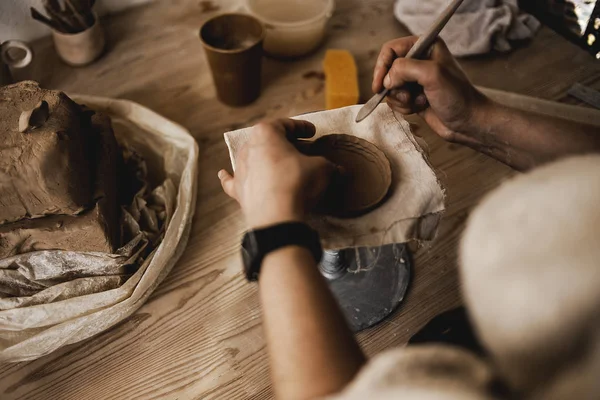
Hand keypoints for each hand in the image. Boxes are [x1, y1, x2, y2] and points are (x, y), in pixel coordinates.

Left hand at [219, 119, 335, 228]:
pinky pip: (231, 179)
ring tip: (280, 163)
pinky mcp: (237, 190)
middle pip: (268, 140)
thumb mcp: (321, 168)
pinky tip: (224, 173)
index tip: (312, 132)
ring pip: (252, 157)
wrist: (277, 216)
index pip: (286, 124)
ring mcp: (240, 169)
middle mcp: (248, 147)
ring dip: (265, 158)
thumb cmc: (297, 183)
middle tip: (301, 148)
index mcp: (266, 133)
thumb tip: (337, 170)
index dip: (302, 127)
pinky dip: (230, 176)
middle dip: (284, 143)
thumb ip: (328, 165)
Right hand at [372, 36, 492, 143]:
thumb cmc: (457, 97)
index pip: (391, 49)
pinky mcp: (413, 96)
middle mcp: (419, 60)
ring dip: (400, 99)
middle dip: (394, 87)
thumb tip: (386, 79)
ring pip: (390, 87)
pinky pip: (395, 100)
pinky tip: (419, 108)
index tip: (380, 85)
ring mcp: (415, 79)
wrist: (468, 122)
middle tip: (407, 96)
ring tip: (417, 103)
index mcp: (426, 46)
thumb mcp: (432, 75)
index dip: (382, 66)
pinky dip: (403, 107)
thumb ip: (405, 69)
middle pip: (387, 70)